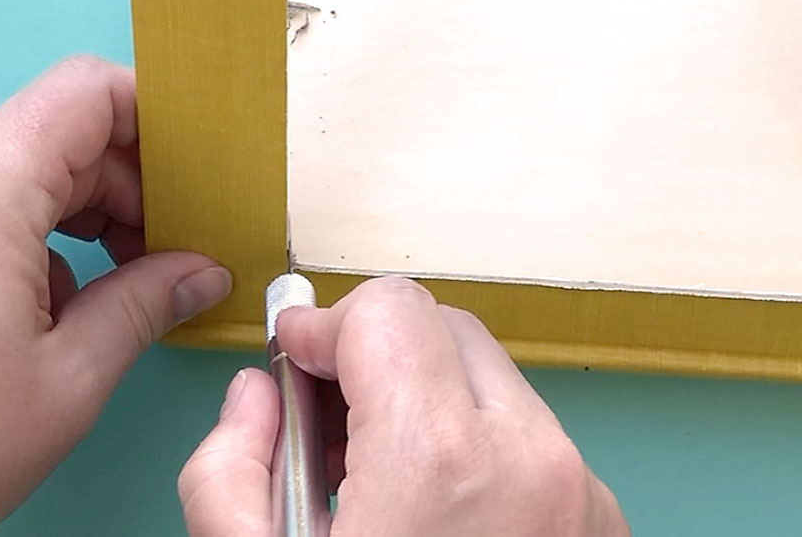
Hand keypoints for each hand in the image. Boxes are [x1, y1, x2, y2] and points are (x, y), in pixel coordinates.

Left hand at [0, 56, 231, 536]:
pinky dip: (27, 240)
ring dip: (80, 218)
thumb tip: (202, 273)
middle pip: (56, 137)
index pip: (85, 92)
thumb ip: (146, 302)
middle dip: (126, 188)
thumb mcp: (69, 377)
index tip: (191, 174)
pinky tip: (46, 311)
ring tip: (115, 288)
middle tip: (170, 253)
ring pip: (17, 174)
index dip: (153, 118)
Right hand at [178, 277, 628, 536]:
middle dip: (373, 356)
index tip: (296, 359)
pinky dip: (471, 445)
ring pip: (484, 377)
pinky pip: (523, 434)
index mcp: (443, 463)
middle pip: (440, 328)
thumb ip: (226, 472)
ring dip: (421, 399)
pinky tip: (431, 511)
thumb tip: (257, 399)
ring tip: (376, 480)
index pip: (388, 307)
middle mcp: (532, 462)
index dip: (325, 326)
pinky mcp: (597, 517)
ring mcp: (578, 490)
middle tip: (325, 422)